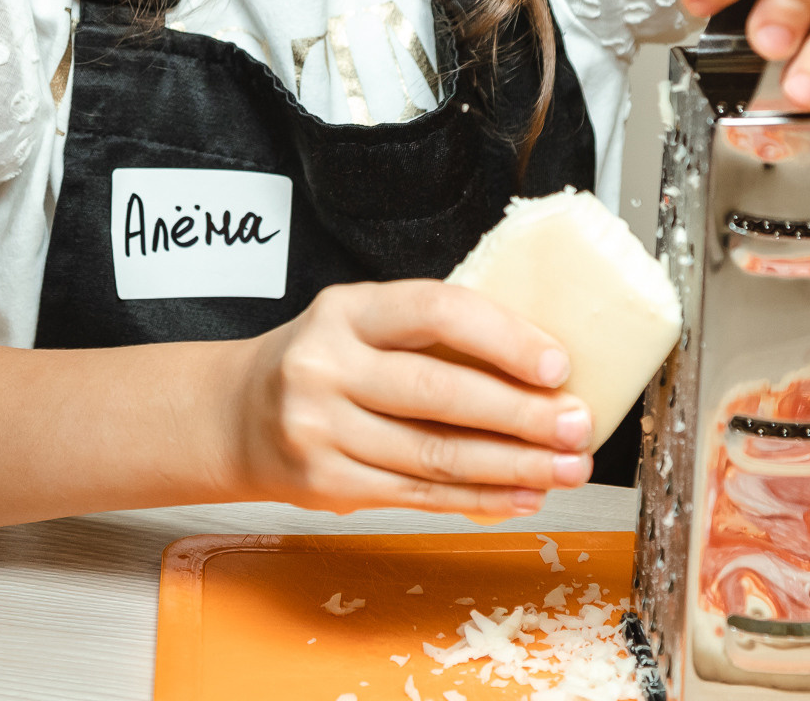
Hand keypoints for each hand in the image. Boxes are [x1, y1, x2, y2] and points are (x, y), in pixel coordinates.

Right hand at [225, 281, 594, 516]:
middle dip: (522, 415)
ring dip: (513, 467)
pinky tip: (519, 495)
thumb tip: (536, 365)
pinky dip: (478, 498)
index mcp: (345, 311)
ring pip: (435, 455)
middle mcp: (326, 366)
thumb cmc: (320, 362)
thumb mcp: (360, 324)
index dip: (503, 337)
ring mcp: (320, 429)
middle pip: (441, 394)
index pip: (436, 311)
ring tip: (564, 468)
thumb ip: (430, 334)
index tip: (557, 364)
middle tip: (576, 427)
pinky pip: (417, 494)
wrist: (233, 415)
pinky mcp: (325, 483)